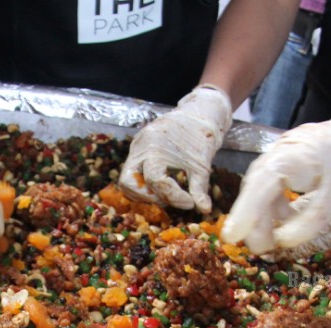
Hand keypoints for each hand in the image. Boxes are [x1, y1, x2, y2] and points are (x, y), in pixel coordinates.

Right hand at [119, 85, 232, 213]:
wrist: (200, 113)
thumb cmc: (202, 138)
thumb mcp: (202, 166)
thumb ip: (199, 189)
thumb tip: (204, 211)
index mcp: (155, 147)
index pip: (156, 181)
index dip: (173, 197)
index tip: (190, 203)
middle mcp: (140, 147)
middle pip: (128, 182)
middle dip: (148, 197)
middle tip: (169, 201)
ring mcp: (136, 147)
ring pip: (126, 180)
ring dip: (143, 193)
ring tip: (166, 195)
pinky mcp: (137, 149)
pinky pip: (131, 172)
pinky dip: (143, 184)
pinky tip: (161, 187)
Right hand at [222, 104, 330, 255]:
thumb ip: (306, 225)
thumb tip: (280, 244)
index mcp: (294, 158)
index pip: (261, 186)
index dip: (245, 213)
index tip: (232, 238)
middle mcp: (280, 152)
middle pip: (255, 188)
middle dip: (253, 221)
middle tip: (259, 249)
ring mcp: (279, 154)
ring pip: (259, 188)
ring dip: (262, 216)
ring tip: (269, 242)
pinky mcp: (283, 161)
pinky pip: (269, 186)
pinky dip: (272, 206)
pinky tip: (281, 222)